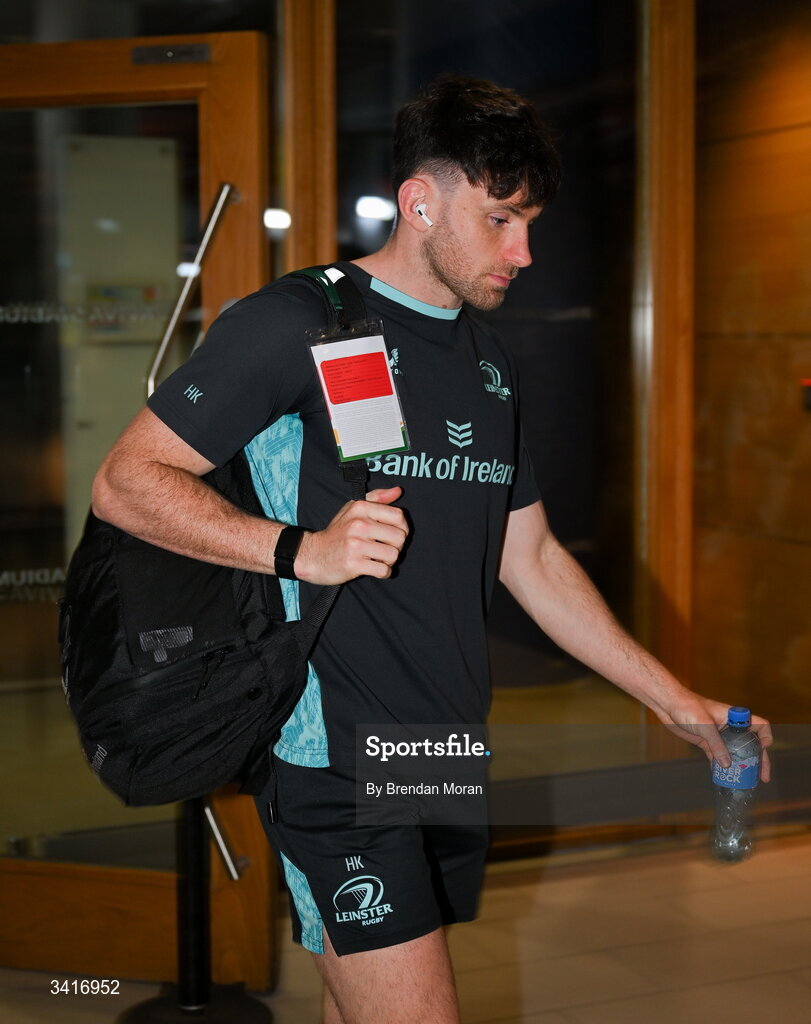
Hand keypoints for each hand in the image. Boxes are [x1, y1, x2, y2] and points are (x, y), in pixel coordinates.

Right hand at [294, 487, 407, 584]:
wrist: (312, 554)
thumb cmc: (337, 532)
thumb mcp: (353, 509)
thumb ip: (377, 498)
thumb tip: (398, 491)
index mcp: (361, 508)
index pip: (399, 516)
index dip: (402, 528)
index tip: (393, 535)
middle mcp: (358, 524)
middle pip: (399, 537)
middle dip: (396, 546)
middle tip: (385, 549)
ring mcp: (355, 544)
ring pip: (393, 555)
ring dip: (389, 561)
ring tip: (378, 559)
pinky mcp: (353, 564)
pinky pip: (383, 570)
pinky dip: (383, 572)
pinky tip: (375, 569)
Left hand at [657, 691, 772, 782]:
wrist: (667, 704)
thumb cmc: (687, 706)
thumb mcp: (704, 725)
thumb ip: (716, 745)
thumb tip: (727, 765)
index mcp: (733, 717)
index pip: (759, 725)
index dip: (765, 737)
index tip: (763, 749)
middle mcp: (729, 726)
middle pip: (750, 743)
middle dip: (758, 759)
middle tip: (762, 777)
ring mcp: (718, 735)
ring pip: (734, 752)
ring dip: (740, 766)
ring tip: (746, 781)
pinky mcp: (706, 742)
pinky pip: (718, 756)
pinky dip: (721, 766)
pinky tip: (723, 777)